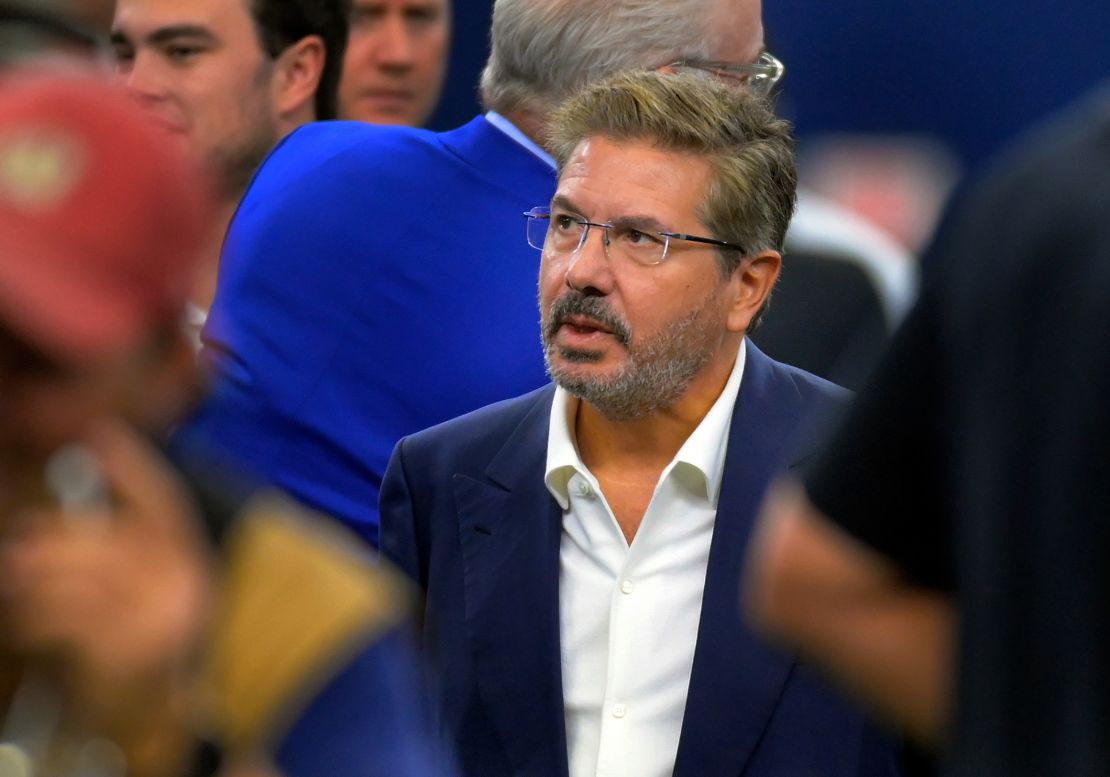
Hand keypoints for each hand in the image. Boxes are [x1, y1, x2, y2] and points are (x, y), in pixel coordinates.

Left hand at [0, 418, 212, 765]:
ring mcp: (152, 619)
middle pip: (104, 540)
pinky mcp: (120, 652)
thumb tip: (93, 490)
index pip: (165, 502)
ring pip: (75, 580)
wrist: (164, 714)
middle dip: (52, 540)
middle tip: (20, 544)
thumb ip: (135, 543)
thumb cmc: (150, 640)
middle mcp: (180, 585)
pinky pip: (61, 620)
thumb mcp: (156, 587)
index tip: (99, 433)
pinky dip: (34, 618)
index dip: (133, 466)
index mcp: (191, 562)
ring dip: (33, 580)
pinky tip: (26, 619)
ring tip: (16, 579)